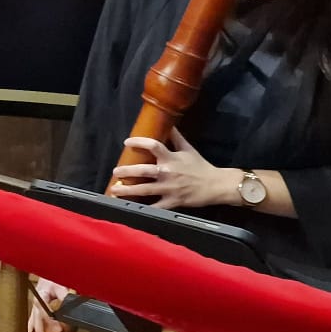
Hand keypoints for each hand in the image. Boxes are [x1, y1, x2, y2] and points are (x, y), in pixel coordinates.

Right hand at [29, 276, 70, 331]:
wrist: (45, 271)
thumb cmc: (52, 277)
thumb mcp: (60, 284)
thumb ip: (64, 295)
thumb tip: (70, 304)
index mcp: (41, 296)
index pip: (45, 313)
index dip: (52, 322)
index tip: (59, 331)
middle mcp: (36, 303)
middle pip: (37, 320)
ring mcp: (35, 305)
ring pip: (33, 321)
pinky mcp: (36, 307)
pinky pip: (32, 319)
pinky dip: (31, 328)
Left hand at [109, 129, 231, 209]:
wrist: (216, 185)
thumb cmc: (200, 166)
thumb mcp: (188, 149)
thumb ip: (176, 137)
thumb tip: (168, 123)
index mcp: (171, 158)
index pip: (153, 145)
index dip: (138, 142)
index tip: (127, 142)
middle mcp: (167, 172)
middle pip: (143, 170)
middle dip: (126, 171)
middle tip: (115, 171)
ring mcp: (169, 188)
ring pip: (144, 189)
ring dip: (128, 190)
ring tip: (115, 190)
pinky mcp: (172, 202)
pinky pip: (155, 206)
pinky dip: (143, 207)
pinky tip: (132, 208)